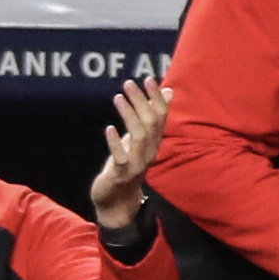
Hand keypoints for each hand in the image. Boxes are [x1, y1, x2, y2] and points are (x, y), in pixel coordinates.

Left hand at [89, 79, 170, 231]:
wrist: (117, 200)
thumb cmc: (127, 164)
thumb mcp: (140, 139)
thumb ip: (152, 116)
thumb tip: (169, 91)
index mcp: (154, 142)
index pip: (160, 117)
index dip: (156, 98)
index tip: (148, 79)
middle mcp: (149, 151)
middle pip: (150, 123)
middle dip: (141, 102)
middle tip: (129, 83)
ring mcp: (136, 164)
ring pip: (138, 137)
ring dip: (129, 115)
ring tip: (118, 97)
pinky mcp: (120, 174)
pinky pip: (121, 157)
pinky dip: (115, 142)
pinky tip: (109, 128)